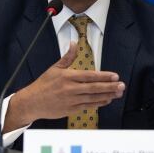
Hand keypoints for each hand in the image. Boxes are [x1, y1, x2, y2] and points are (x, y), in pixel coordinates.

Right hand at [3, 43, 124, 130]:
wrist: (31, 102)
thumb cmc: (43, 84)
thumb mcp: (54, 68)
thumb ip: (68, 57)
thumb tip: (74, 43)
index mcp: (67, 76)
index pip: (89, 76)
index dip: (104, 76)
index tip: (115, 76)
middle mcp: (70, 89)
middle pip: (94, 88)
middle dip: (110, 87)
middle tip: (122, 85)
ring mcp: (71, 100)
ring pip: (93, 98)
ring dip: (107, 96)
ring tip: (118, 93)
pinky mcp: (70, 110)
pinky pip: (87, 106)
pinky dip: (98, 104)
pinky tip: (107, 101)